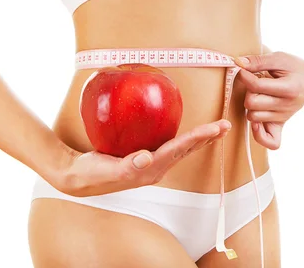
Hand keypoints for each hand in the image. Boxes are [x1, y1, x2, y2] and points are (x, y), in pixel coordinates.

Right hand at [54, 119, 230, 196]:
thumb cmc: (91, 174)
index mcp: (149, 170)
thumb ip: (127, 165)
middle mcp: (155, 168)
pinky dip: (185, 138)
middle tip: (225, 125)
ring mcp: (151, 164)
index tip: (214, 128)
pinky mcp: (145, 157)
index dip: (197, 138)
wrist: (78, 178)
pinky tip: (190, 132)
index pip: (178, 150)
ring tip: (216, 129)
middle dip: (207, 138)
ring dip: (200, 138)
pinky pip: (171, 146)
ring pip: (182, 149)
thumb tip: (146, 157)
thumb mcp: (107, 170)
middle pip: (187, 150)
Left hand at [235, 51, 303, 149]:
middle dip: (248, 91)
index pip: (256, 86)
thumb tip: (238, 63)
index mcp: (289, 89)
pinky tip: (256, 121)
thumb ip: (258, 61)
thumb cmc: (295, 67)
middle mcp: (287, 106)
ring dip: (250, 106)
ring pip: (253, 117)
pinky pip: (271, 142)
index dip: (244, 75)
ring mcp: (284, 117)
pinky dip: (259, 135)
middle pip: (251, 103)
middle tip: (255, 83)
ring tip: (258, 96)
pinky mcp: (281, 125)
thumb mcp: (279, 58)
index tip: (243, 70)